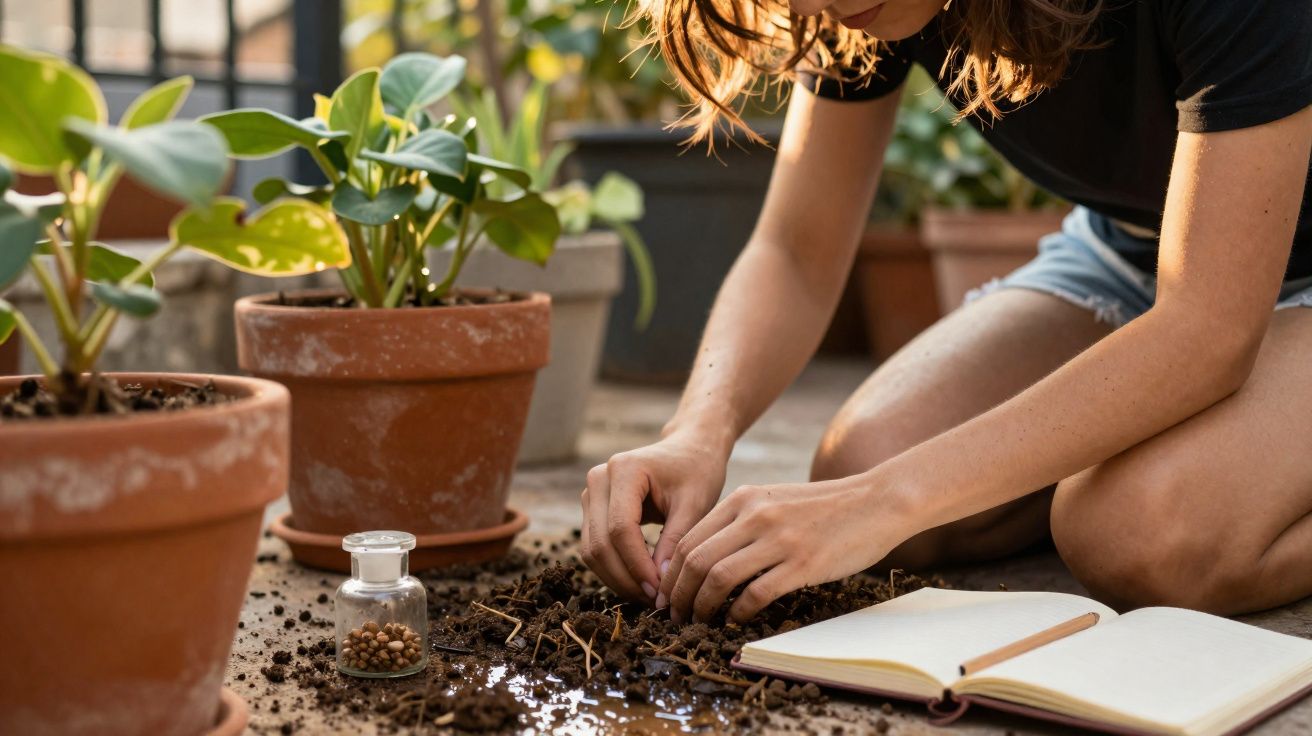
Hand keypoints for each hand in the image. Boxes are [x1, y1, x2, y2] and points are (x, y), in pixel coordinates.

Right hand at [580, 430, 729, 603]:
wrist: (689, 450)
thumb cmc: (697, 472)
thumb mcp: (695, 504)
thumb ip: (677, 542)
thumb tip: (661, 588)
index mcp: (624, 469)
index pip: (620, 529)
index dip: (638, 566)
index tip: (661, 592)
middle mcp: (599, 479)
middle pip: (600, 543)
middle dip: (626, 579)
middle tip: (657, 602)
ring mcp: (591, 494)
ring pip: (592, 551)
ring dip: (618, 580)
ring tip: (651, 598)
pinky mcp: (592, 509)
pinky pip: (595, 548)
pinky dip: (615, 571)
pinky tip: (642, 584)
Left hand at [657, 474, 915, 623]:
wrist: (878, 500)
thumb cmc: (827, 507)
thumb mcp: (775, 500)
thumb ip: (742, 520)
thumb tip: (709, 557)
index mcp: (744, 499)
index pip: (689, 539)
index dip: (671, 574)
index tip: (667, 596)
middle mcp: (755, 515)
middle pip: (695, 560)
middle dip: (678, 594)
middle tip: (675, 616)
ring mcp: (778, 539)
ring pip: (718, 577)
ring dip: (702, 606)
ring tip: (699, 622)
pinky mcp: (802, 563)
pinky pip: (755, 594)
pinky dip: (738, 613)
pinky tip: (736, 622)